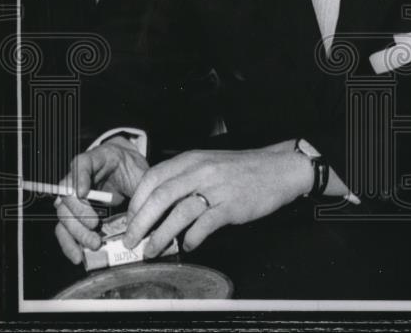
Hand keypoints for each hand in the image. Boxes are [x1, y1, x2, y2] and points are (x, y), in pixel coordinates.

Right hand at [53, 137, 147, 263]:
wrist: (128, 171)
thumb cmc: (131, 169)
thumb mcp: (139, 172)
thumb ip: (141, 185)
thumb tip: (147, 208)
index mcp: (94, 160)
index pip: (80, 164)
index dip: (79, 178)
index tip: (83, 192)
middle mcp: (77, 179)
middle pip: (67, 194)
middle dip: (79, 212)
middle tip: (95, 226)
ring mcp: (73, 198)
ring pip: (64, 215)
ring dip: (76, 232)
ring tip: (93, 244)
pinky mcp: (75, 215)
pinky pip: (65, 229)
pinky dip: (70, 243)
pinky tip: (78, 256)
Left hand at [122, 141, 311, 256]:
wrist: (280, 169)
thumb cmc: (243, 169)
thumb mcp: (209, 164)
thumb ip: (184, 178)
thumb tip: (155, 205)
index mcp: (192, 159)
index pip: (152, 178)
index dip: (136, 202)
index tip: (130, 219)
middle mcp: (201, 171)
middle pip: (159, 197)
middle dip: (140, 224)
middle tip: (131, 241)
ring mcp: (217, 188)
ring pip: (178, 214)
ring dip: (160, 236)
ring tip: (152, 250)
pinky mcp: (232, 206)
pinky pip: (203, 226)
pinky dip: (191, 239)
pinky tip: (189, 245)